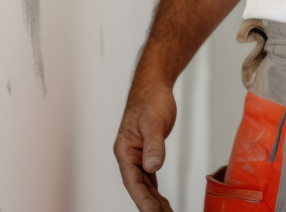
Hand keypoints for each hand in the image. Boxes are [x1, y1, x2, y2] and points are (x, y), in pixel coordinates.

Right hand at [114, 77, 177, 211]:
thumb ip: (153, 144)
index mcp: (125, 151)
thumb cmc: (150, 99)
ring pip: (144, 185)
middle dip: (150, 206)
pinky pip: (149, 177)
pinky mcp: (146, 152)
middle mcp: (128, 156)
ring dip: (153, 201)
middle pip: (138, 188)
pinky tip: (161, 201)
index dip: (143, 201)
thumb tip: (152, 168)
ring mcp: (136, 155)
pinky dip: (155, 190)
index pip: (133, 182)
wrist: (153, 85)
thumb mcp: (153, 121)